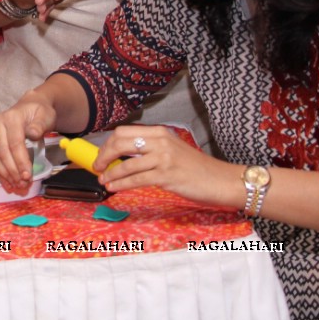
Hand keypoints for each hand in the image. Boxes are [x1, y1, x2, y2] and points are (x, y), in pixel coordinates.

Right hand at [0, 90, 57, 194]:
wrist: (30, 106)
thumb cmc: (40, 112)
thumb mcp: (45, 115)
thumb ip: (40, 124)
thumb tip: (33, 133)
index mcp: (11, 117)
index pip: (14, 143)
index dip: (20, 161)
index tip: (27, 176)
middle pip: (2, 152)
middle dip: (12, 171)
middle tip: (23, 184)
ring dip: (5, 174)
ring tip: (16, 186)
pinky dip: (0, 173)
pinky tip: (8, 183)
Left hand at [95, 125, 235, 207]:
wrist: (221, 180)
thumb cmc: (196, 169)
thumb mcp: (172, 150)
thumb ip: (150, 149)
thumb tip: (123, 157)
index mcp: (160, 132)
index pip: (124, 132)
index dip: (108, 143)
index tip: (101, 154)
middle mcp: (161, 141)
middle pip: (120, 142)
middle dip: (104, 155)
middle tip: (97, 166)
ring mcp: (164, 157)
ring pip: (127, 163)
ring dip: (111, 173)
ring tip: (103, 180)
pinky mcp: (166, 175)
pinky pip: (136, 179)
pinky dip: (121, 184)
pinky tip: (113, 187)